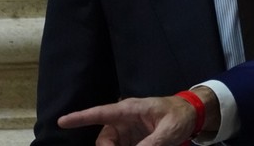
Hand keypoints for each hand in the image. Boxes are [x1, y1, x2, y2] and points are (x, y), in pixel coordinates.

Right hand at [58, 96, 196, 145]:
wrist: (191, 114)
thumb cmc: (180, 116)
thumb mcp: (169, 131)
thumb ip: (151, 144)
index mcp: (130, 110)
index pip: (100, 112)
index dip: (80, 117)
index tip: (62, 121)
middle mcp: (124, 119)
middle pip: (104, 139)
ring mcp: (127, 131)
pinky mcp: (132, 140)